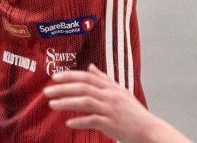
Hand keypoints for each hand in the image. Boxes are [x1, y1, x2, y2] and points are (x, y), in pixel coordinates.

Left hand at [45, 65, 188, 142]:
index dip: (69, 76)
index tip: (54, 78)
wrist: (149, 130)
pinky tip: (69, 123)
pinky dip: (80, 121)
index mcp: (111, 87)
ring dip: (66, 102)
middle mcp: (110, 95)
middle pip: (83, 87)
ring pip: (85, 102)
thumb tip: (90, 66)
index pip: (86, 77)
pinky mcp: (112, 124)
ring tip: (52, 104)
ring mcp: (111, 109)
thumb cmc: (133, 112)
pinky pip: (92, 120)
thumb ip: (104, 79)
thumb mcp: (120, 91)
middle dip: (63, 88)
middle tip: (47, 91)